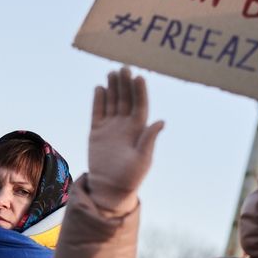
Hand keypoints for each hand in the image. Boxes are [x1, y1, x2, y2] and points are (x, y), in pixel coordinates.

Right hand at [87, 67, 164, 211]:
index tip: (139, 77)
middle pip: (125, 99)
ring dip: (113, 88)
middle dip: (125, 84)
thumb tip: (161, 121)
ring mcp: (110, 127)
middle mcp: (125, 125)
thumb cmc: (130, 177)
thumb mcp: (143, 159)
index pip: (140, 105)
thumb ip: (149, 139)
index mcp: (138, 130)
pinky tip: (100, 88)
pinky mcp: (97, 132)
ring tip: (112, 72)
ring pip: (112, 102)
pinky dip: (98, 100)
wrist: (110, 189)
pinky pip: (98, 112)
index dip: (140, 91)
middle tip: (124, 68)